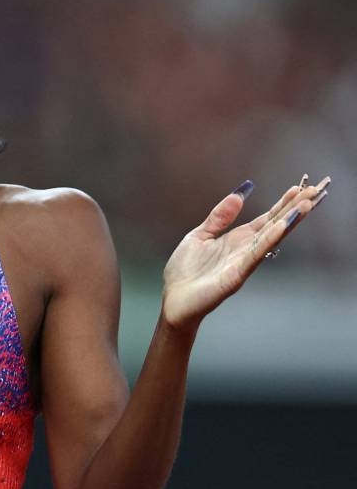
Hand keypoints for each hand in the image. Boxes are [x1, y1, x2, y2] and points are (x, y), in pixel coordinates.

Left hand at [161, 176, 329, 329]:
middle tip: (315, 191)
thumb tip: (238, 195)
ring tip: (306, 204)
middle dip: (294, 209)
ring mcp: (243, 262)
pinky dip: (269, 240)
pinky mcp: (236, 275)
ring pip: (271, 238)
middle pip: (275, 225)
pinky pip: (255, 255)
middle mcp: (245, 250)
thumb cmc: (185, 271)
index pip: (266, 219)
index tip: (299, 188)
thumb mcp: (199, 236)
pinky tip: (282, 226)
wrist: (173, 299)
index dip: (282, 204)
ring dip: (289, 221)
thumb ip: (219, 217)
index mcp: (237, 239)